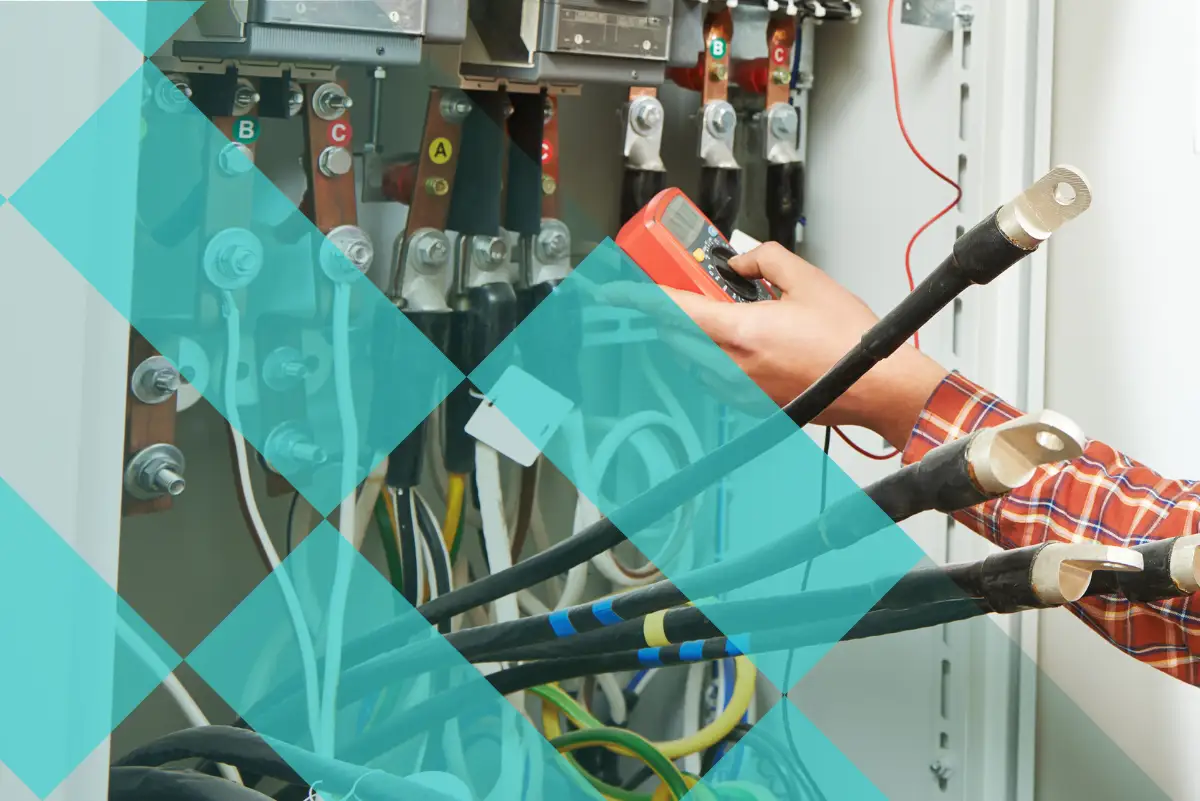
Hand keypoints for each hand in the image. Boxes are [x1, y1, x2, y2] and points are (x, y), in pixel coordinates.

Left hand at [656, 243, 949, 448]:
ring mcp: (739, 388)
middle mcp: (732, 365)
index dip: (636, 297)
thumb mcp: (807, 280)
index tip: (615, 290)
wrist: (875, 386)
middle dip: (676, 308)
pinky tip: (746, 341)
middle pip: (677, 333)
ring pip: (693, 355)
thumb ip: (764, 259)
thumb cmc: (849, 343)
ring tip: (729, 313)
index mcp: (740, 332)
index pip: (672, 310)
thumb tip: (741, 261)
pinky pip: (715, 375)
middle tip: (690, 288)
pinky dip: (716, 354)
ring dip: (698, 332)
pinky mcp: (750, 403)